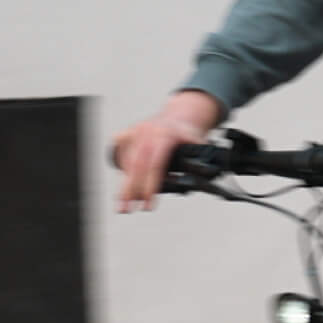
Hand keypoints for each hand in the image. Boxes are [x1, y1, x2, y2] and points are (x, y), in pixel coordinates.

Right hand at [112, 90, 222, 211]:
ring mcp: (136, 131)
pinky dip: (122, 169)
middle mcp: (147, 132)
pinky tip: (124, 184)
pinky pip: (121, 152)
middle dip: (130, 190)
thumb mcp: (197, 142)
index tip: (147, 202)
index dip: (150, 185)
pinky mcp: (128, 132)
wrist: (180, 113)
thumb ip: (197, 157)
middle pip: (136, 165)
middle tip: (126, 209)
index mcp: (165, 135)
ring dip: (124, 184)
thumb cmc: (187, 132)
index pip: (155, 164)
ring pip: (127, 161)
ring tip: (123, 204)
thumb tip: (201, 172)